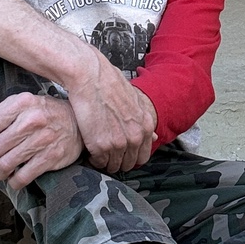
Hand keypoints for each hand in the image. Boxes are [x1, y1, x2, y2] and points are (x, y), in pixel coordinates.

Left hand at [0, 93, 82, 190]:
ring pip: (6, 164)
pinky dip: (14, 181)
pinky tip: (14, 178)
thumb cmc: (41, 113)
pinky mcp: (52, 156)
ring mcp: (43, 139)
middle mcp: (31, 120)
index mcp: (19, 104)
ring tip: (1, 170)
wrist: (78, 121)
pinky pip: (23, 176)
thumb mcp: (17, 108)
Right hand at [67, 54, 157, 174]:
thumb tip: (154, 136)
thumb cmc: (109, 84)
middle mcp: (135, 137)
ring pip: (113, 166)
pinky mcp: (100, 146)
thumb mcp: (135, 102)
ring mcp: (118, 143)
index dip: (132, 157)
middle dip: (119, 161)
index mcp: (146, 127)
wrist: (90, 77)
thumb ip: (143, 121)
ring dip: (105, 161)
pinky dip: (93, 158)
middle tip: (108, 154)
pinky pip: (98, 162)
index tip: (123, 155)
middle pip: (128, 164)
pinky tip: (91, 148)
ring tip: (98, 151)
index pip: (143, 156)